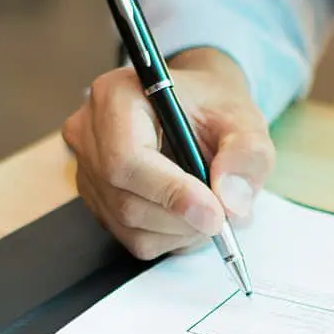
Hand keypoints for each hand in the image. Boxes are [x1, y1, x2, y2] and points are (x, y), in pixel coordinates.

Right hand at [62, 47, 273, 260]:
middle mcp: (89, 132)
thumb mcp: (244, 120)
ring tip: (213, 209)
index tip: (215, 214)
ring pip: (129, 225)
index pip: (127, 159)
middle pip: (126, 200)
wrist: (198, 110)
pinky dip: (170, 237)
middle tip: (226, 216)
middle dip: (183, 219)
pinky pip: (131, 238)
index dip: (172, 194)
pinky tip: (190, 214)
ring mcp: (87, 170)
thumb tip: (231, 202)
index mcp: (116, 95)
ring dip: (180, 231)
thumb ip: (246, 155)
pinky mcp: (97, 200)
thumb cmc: (213, 108)